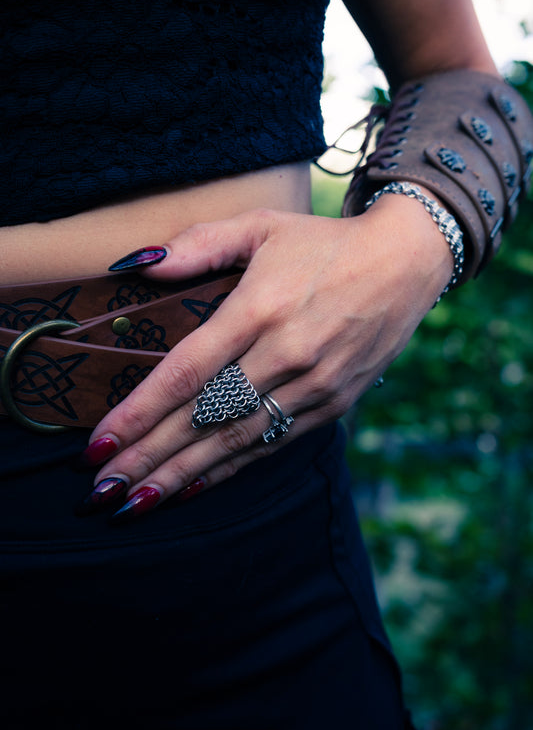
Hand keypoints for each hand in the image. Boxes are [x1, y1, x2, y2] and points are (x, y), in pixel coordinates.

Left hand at [81, 195, 452, 521]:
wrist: (405, 263)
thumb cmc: (324, 242)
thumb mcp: (261, 226)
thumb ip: (198, 244)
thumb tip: (135, 264)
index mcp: (259, 308)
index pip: (186, 373)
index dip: (139, 413)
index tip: (98, 445)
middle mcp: (285, 354)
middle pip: (203, 418)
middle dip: (147, 457)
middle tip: (100, 492)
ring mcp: (314, 385)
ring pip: (235, 440)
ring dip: (182, 475)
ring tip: (135, 503)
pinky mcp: (334, 403)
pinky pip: (272, 444)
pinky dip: (230, 469)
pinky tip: (193, 487)